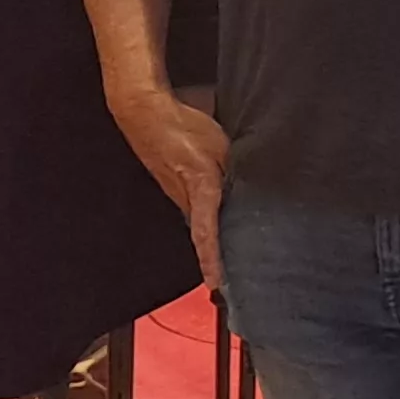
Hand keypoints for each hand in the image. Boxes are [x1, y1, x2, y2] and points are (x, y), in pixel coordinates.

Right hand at [115, 90, 231, 288]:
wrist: (144, 113)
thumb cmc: (181, 127)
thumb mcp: (220, 146)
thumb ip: (237, 169)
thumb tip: (255, 187)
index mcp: (200, 191)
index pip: (206, 234)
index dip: (212, 261)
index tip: (214, 285)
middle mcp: (185, 199)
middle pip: (204, 235)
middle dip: (216, 258)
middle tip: (231, 282)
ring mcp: (177, 194)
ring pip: (199, 221)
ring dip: (212, 240)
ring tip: (228, 258)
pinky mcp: (174, 185)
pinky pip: (194, 207)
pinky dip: (207, 220)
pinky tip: (219, 218)